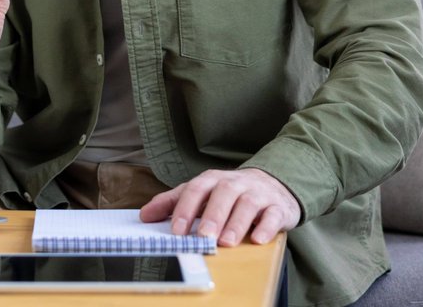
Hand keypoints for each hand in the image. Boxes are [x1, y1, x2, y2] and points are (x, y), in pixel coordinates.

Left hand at [140, 168, 299, 247]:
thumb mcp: (201, 193)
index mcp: (213, 180)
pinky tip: (258, 239)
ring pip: (248, 204)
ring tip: (226, 242)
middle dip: (212, 215)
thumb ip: (173, 202)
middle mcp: (235, 183)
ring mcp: (258, 194)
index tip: (176, 231)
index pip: (196, 189)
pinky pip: (273, 215)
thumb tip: (144, 215)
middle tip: (203, 236)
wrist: (272, 185)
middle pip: (223, 193)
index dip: (185, 209)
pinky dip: (267, 227)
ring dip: (236, 223)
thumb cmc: (229, 194)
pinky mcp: (278, 207)